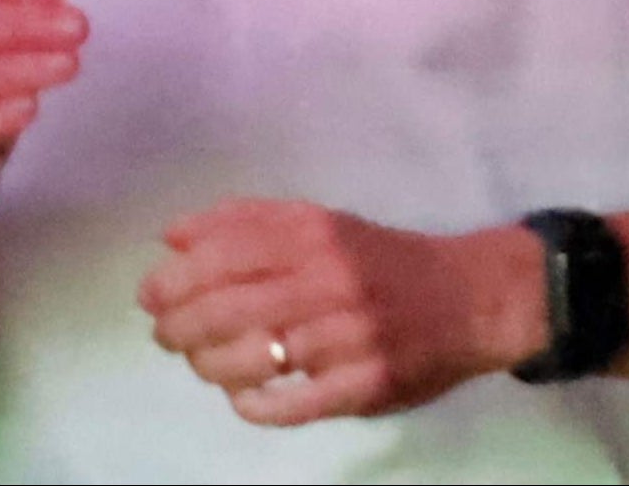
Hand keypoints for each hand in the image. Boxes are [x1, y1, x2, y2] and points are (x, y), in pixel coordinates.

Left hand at [143, 199, 525, 430]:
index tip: (152, 295)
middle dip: (177, 329)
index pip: (223, 254)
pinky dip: (254, 404)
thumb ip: (251, 222)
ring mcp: (349, 335)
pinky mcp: (364, 384)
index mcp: (319, 234)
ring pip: (245, 362)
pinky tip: (249, 395)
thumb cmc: (384, 261)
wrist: (476, 297)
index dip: (172, 279)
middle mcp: (333, 279)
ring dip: (210, 368)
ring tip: (210, 364)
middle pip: (222, 310)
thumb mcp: (325, 224)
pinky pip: (286, 406)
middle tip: (170, 336)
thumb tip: (172, 235)